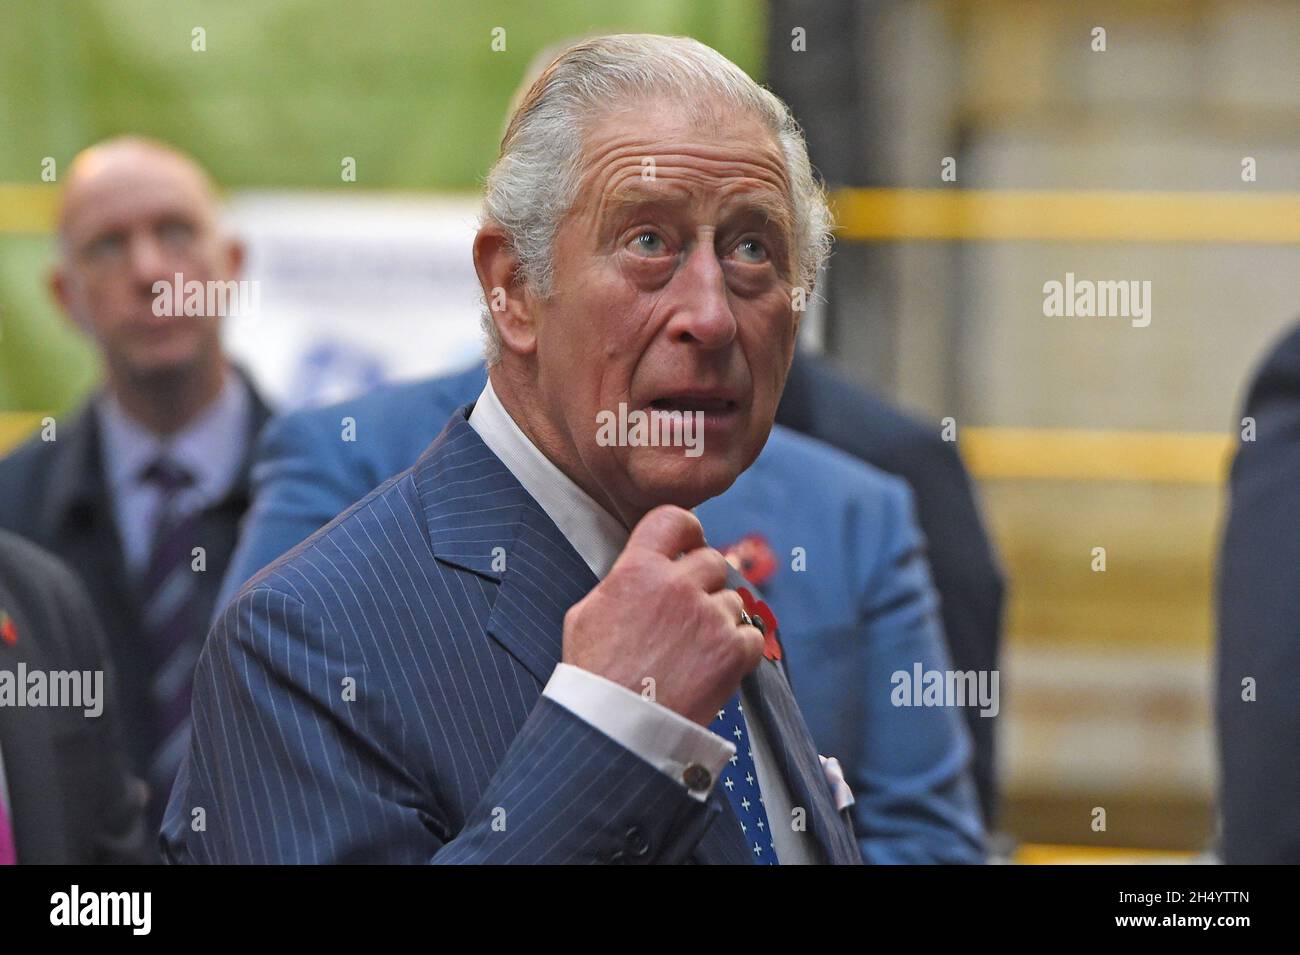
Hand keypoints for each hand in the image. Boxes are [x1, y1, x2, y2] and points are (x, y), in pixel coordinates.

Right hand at [562, 505, 764, 725]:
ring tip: (692, 650)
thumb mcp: (585, 613)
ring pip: (731, 601)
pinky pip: (752, 634)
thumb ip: (620, 582)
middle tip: (689, 612)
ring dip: (718, 619)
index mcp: (638, 569)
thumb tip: (637, 570)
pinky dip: (739, 649)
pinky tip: (714, 664)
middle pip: (711, 560)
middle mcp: (677, 585)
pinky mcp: (732, 651)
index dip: (686, 530)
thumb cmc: (594, 675)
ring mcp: (708, 617)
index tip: (688, 544)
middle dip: (703, 582)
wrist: (616, 729)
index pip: (675, 518)